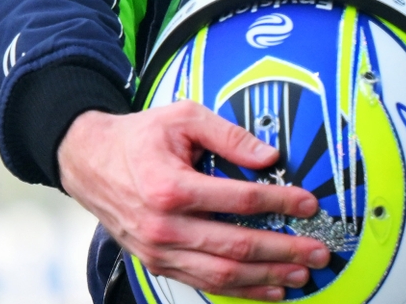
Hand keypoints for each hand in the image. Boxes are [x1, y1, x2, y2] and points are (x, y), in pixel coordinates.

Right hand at [57, 103, 329, 301]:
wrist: (88, 161)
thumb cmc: (136, 138)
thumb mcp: (181, 117)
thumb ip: (228, 135)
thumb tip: (269, 156)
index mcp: (170, 186)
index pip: (240, 199)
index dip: (280, 202)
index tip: (308, 204)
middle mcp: (163, 225)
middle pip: (237, 244)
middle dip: (285, 250)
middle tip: (317, 251)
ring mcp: (160, 250)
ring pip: (224, 273)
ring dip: (268, 277)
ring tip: (301, 274)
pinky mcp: (158, 263)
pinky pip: (206, 284)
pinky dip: (241, 290)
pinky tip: (269, 289)